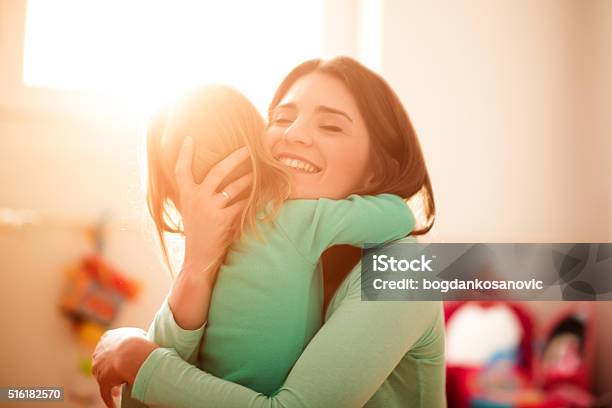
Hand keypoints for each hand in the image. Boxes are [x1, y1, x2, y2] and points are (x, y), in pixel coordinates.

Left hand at [92, 328, 157, 407]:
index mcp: (107, 338)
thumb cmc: (139, 341)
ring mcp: (99, 368)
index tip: (121, 361)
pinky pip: (105, 393)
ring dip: (110, 384)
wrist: (131, 352)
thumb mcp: (138, 334)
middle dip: (110, 370)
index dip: (115, 355)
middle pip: (102, 363)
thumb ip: (137, 336)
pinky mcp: (103, 381)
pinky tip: (113, 406)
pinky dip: (109, 400)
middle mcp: (99, 352)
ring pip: (103, 378)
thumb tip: (145, 339)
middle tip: (119, 376)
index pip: (108, 347)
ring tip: (118, 392)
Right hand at [174, 137, 252, 276]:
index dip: (184, 153)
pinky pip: (242, 203)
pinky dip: (253, 198)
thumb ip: (197, 194)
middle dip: (236, 157)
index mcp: (185, 195)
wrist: (198, 259)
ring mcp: (209, 208)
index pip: (181, 169)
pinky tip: (263, 193)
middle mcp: (196, 198)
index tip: (189, 137)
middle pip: (218, 170)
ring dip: (250, 177)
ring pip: (235, 186)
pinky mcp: (223, 219)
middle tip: (248, 147)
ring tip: (261, 170)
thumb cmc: (198, 233)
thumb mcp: (190, 211)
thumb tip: (213, 178)